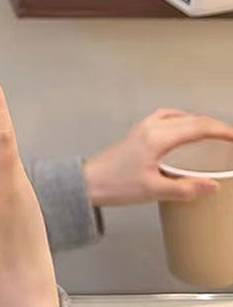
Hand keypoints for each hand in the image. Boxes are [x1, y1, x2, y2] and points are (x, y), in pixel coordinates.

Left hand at [84, 109, 232, 205]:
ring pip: (178, 116)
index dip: (222, 131)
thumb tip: (214, 186)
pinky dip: (181, 121)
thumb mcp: (154, 190)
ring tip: (214, 134)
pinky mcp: (137, 134)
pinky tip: (184, 132)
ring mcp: (142, 128)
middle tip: (231, 138)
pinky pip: (165, 119)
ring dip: (198, 121)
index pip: (198, 127)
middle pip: (191, 119)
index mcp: (158, 137)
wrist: (88, 182)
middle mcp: (151, 127)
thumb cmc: (117, 185)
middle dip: (215, 126)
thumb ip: (185, 188)